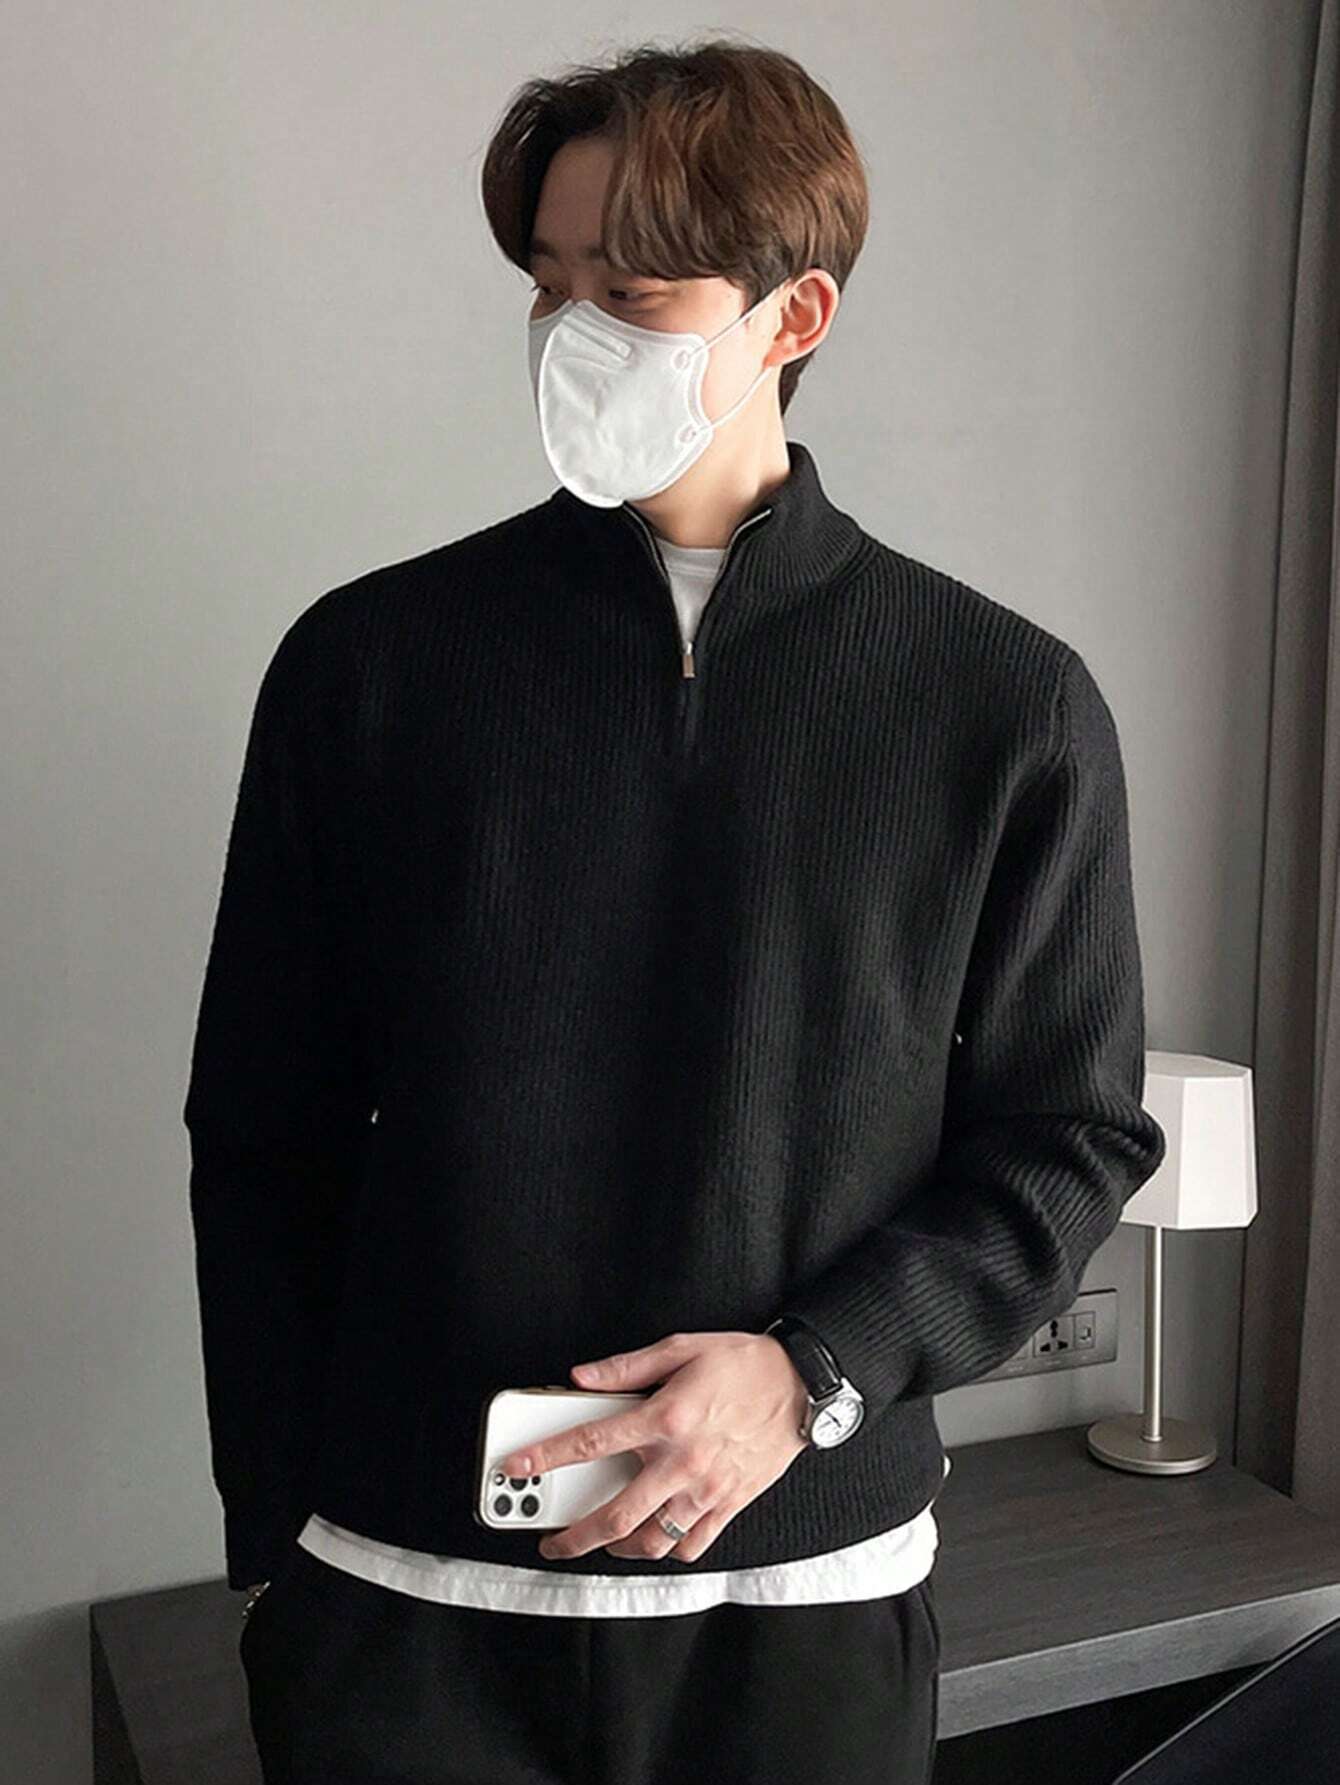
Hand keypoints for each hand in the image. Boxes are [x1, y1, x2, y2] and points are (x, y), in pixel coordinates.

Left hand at [494, 1330, 811, 1563]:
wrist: (802, 1384)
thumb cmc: (742, 1363)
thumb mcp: (680, 1348)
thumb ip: (626, 1367)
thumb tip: (581, 1378)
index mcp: (665, 1418)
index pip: (592, 1442)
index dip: (547, 1457)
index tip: (517, 1468)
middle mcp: (682, 1461)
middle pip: (615, 1515)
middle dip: (573, 1537)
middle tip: (551, 1543)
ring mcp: (706, 1489)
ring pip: (650, 1540)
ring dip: (616, 1548)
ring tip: (599, 1540)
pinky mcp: (729, 1504)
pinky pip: (690, 1545)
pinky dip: (665, 1550)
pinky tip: (651, 1538)